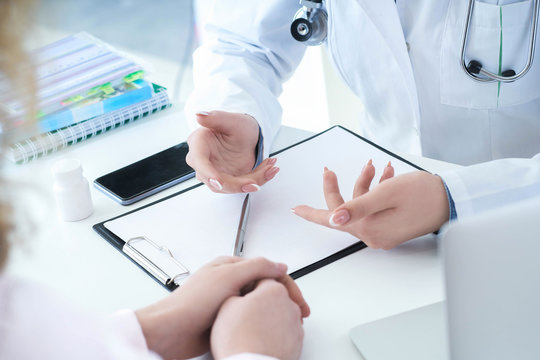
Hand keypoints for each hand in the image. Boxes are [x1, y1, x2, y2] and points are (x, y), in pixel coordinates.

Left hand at [135, 256, 309, 359]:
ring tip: (285, 323)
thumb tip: (279, 264)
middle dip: (284, 299)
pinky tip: (265, 330)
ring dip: (273, 311)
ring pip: (258, 303)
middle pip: (265, 287)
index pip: (268, 270)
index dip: (287, 285)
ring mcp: (227, 301)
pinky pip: (248, 318)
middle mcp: (230, 282)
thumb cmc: (192, 303)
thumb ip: (256, 267)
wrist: (171, 331)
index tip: (298, 302)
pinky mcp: (224, 318)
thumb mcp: (228, 276)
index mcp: (231, 266)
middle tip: (297, 315)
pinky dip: (260, 322)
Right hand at [186, 111, 279, 192]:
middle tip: (255, 182)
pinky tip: (269, 170)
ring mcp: (216, 173)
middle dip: (238, 184)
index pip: (200, 163)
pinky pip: (243, 185)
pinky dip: (258, 179)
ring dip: (253, 181)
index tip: (219, 181)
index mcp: (199, 146)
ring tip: (269, 168)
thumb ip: (215, 117)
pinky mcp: (229, 180)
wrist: (246, 134)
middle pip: (216, 181)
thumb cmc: (236, 126)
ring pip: (231, 186)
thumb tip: (200, 115)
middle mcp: (204, 163)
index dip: (209, 173)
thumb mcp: (229, 119)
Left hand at [292, 160, 448, 248]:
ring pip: (361, 205)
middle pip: (345, 210)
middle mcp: (373, 235)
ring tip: (375, 166)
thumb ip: (356, 207)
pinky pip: (374, 208)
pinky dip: (376, 191)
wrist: (452, 200)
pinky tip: (385, 175)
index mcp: (368, 229)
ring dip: (364, 184)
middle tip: (330, 170)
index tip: (295, 209)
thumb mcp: (385, 194)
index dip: (312, 212)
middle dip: (341, 187)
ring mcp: (383, 232)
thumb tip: (333, 219)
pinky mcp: (391, 227)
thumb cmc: (422, 194)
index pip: (331, 220)